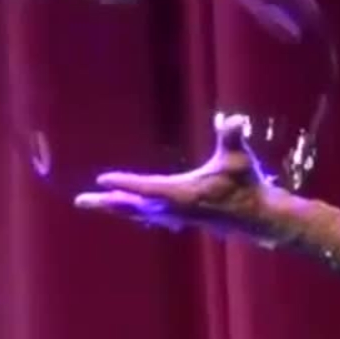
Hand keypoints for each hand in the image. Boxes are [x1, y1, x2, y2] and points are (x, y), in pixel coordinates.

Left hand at [74, 113, 280, 242]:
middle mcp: (175, 210)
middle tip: (81, 201)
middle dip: (107, 203)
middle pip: (133, 207)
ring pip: (139, 213)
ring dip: (116, 207)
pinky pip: (149, 216)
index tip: (102, 178)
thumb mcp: (240, 159)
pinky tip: (128, 210)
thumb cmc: (248, 185)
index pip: (147, 189)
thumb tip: (233, 120)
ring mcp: (177, 216)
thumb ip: (233, 138)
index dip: (124, 184)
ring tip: (95, 202)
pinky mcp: (182, 218)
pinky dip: (134, 212)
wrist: (259, 218)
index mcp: (183, 196)